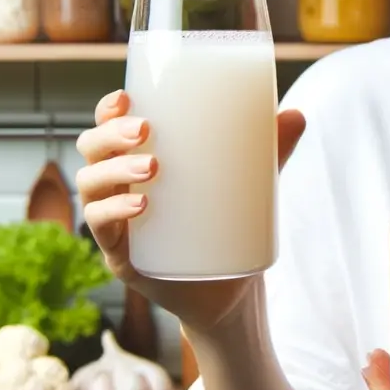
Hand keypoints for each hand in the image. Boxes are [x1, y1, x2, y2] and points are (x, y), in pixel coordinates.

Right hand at [76, 88, 305, 329]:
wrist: (228, 293)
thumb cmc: (227, 226)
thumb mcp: (249, 185)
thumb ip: (271, 151)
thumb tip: (298, 114)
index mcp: (137, 162)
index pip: (107, 127)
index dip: (107, 109)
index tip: (127, 97)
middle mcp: (117, 189)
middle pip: (91, 150)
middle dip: (110, 134)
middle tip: (146, 130)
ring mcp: (115, 223)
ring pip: (90, 186)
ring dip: (115, 170)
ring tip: (153, 167)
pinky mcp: (121, 257)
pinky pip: (100, 229)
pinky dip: (113, 212)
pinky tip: (140, 204)